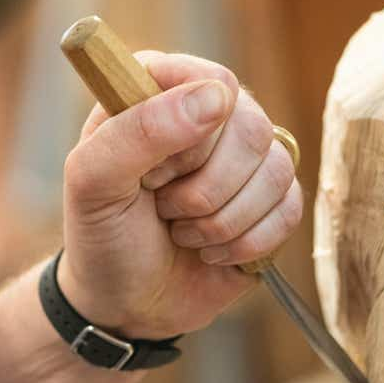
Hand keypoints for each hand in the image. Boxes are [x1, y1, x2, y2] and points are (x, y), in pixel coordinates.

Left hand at [58, 53, 302, 338]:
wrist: (123, 300)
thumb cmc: (101, 230)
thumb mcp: (93, 180)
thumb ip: (139, 129)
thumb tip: (216, 97)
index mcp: (159, 87)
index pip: (212, 81)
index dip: (189, 134)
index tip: (152, 171)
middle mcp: (208, 110)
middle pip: (251, 125)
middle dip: (203, 188)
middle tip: (162, 206)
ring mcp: (244, 154)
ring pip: (276, 168)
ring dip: (221, 220)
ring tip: (181, 230)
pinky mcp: (271, 197)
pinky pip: (290, 207)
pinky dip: (245, 242)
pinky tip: (209, 249)